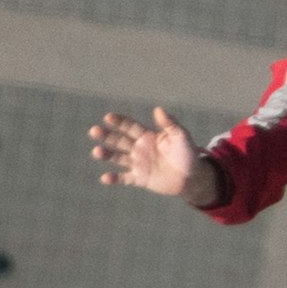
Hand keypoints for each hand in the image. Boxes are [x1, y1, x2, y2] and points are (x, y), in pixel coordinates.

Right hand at [90, 105, 208, 202]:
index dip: (119, 122)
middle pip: (119, 140)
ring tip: (96, 152)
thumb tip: (158, 109)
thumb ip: (170, 124)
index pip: (130, 126)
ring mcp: (138, 163)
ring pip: (118, 158)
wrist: (192, 177)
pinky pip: (125, 178)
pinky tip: (104, 178)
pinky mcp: (140, 178)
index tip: (108, 117)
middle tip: (94, 131)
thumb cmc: (188, 154)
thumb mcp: (181, 136)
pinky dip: (115, 179)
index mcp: (147, 136)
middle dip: (106, 135)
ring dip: (106, 155)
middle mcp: (139, 148)